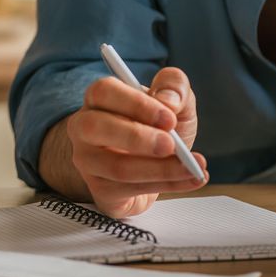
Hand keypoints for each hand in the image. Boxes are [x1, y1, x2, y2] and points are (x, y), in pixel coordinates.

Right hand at [65, 66, 207, 218]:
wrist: (152, 169)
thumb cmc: (158, 129)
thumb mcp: (174, 101)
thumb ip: (174, 87)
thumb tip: (168, 101)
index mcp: (100, 99)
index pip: (104, 92)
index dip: (136, 104)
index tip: (169, 118)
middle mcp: (85, 128)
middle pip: (94, 127)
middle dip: (136, 137)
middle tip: (171, 145)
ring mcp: (89, 161)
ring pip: (116, 167)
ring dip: (159, 168)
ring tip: (190, 167)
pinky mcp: (101, 190)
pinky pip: (131, 190)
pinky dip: (168, 185)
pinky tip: (191, 179)